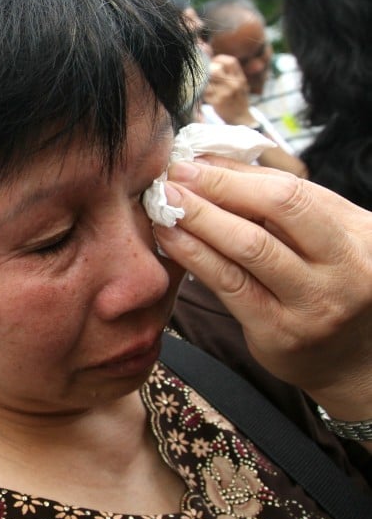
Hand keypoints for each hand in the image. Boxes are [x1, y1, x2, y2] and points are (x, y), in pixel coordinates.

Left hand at [155, 158, 371, 415]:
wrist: (351, 357)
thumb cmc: (327, 282)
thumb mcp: (319, 235)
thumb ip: (273, 197)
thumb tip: (209, 161)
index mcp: (358, 232)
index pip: (292, 191)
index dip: (236, 175)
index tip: (193, 163)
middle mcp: (345, 265)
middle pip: (276, 210)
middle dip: (216, 189)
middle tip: (173, 179)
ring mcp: (314, 302)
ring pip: (248, 248)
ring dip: (198, 220)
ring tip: (165, 205)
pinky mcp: (281, 332)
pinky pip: (230, 285)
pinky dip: (195, 256)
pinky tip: (171, 240)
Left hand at [203, 55, 255, 126]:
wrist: (241, 119)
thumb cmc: (238, 101)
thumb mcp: (241, 86)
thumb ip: (232, 75)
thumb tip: (216, 63)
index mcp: (240, 78)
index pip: (231, 61)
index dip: (219, 59)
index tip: (213, 63)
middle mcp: (234, 84)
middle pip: (216, 69)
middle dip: (208, 70)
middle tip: (205, 75)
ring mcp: (225, 93)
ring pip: (208, 80)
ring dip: (203, 81)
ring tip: (203, 84)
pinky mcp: (217, 102)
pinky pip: (205, 92)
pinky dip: (201, 92)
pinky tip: (203, 94)